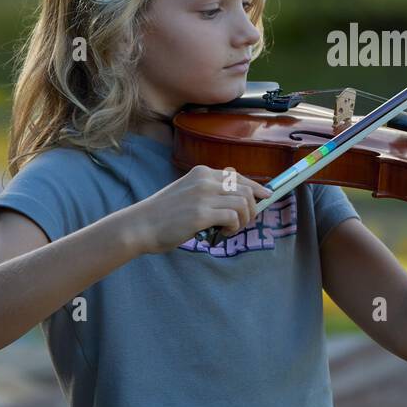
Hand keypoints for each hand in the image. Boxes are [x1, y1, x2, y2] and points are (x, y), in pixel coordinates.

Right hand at [125, 165, 271, 252]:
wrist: (140, 225)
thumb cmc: (163, 214)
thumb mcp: (187, 192)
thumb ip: (209, 192)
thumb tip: (238, 200)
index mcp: (202, 173)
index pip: (238, 176)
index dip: (256, 187)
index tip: (266, 196)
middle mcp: (205, 180)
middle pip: (246, 189)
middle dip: (252, 208)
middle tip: (243, 223)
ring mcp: (203, 196)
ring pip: (244, 203)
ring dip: (243, 220)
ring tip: (230, 229)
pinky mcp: (201, 214)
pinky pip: (233, 217)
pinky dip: (233, 227)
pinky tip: (222, 233)